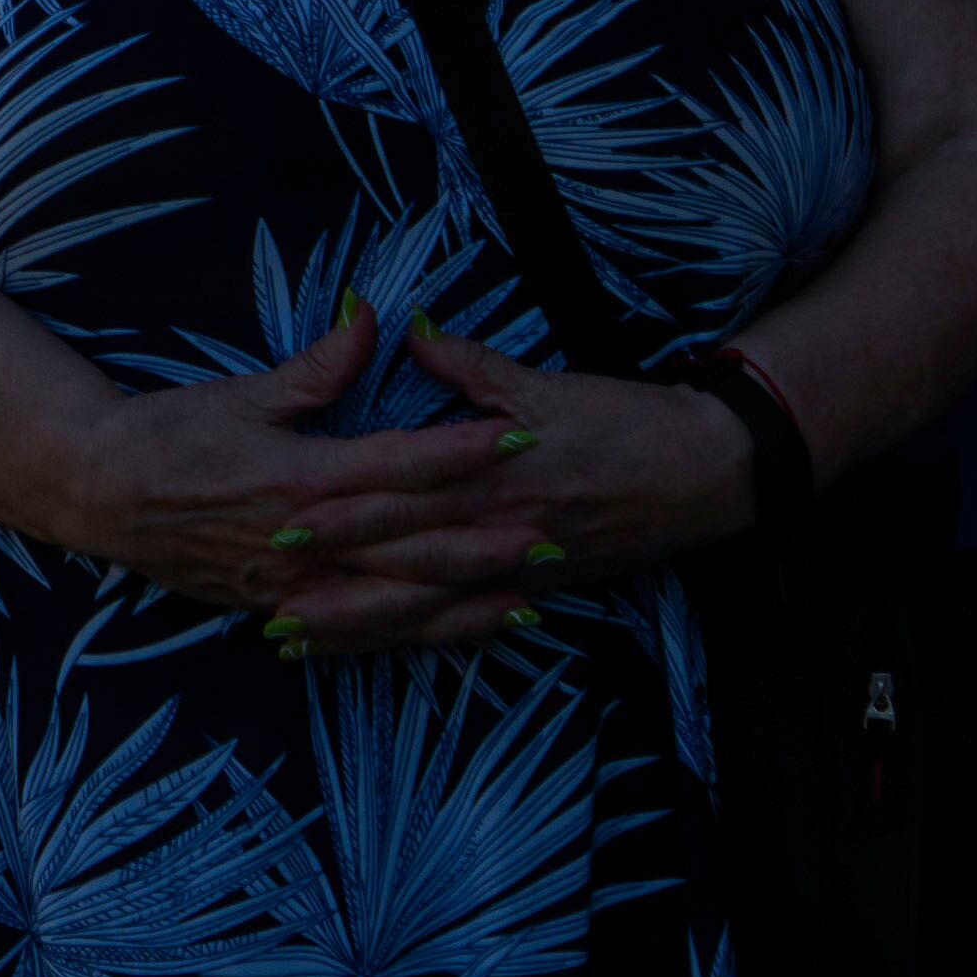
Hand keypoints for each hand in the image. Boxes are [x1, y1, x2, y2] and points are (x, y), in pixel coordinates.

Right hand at [51, 306, 526, 651]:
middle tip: (553, 534)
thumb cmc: (168, 432)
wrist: (100, 492)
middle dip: (485, 540)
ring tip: (527, 598)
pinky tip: (453, 631)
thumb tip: (371, 317)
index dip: (461, 452)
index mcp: (298, 473)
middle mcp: (302, 536)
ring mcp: (293, 582)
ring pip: (393, 599)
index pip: (397, 463)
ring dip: (463, 600)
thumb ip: (316, 367)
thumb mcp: (242, 392)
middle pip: (410, 542)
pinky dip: (411, 632)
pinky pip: (358, 629)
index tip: (518, 437)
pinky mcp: (279, 608)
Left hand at [274, 325, 760, 608]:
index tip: (286, 517)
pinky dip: (419, 636)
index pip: (406, 493)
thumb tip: (408, 330)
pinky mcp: (540, 588)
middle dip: (337, 582)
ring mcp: (522, 566)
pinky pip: (468, 620)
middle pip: (407, 561)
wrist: (706, 470)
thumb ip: (469, 364)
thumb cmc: (624, 418)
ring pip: (431, 604)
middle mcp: (504, 529)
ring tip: (301, 638)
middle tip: (269, 599)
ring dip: (365, 624)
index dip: (347, 508)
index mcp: (497, 472)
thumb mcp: (543, 383)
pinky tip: (376, 647)